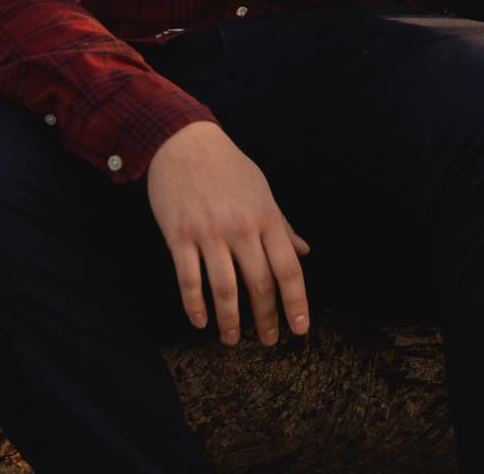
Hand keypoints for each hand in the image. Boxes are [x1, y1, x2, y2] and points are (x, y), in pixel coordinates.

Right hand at [146, 122, 310, 346]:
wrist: (184, 143)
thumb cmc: (228, 167)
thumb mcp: (262, 190)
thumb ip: (282, 224)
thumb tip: (304, 251)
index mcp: (265, 216)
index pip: (288, 268)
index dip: (296, 302)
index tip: (300, 328)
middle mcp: (241, 228)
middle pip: (259, 284)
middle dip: (266, 319)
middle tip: (268, 340)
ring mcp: (209, 233)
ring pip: (225, 290)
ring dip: (231, 321)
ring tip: (234, 340)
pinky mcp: (179, 237)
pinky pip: (189, 281)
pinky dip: (195, 306)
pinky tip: (201, 322)